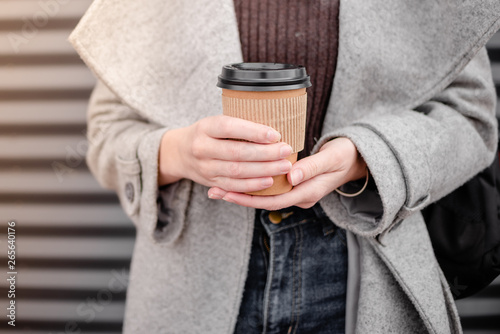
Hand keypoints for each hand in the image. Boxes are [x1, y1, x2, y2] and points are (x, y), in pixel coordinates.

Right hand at [158, 115, 293, 192]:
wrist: (179, 153)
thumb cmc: (207, 133)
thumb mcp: (215, 122)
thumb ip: (238, 124)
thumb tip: (271, 128)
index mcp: (205, 127)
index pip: (229, 127)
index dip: (253, 132)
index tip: (275, 134)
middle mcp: (202, 148)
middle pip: (236, 152)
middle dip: (265, 153)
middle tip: (285, 150)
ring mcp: (205, 168)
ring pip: (236, 171)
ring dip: (263, 170)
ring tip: (283, 165)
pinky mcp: (211, 182)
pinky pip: (234, 186)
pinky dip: (253, 185)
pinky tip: (269, 180)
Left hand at [207, 137, 366, 209]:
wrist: (355, 159)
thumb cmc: (344, 155)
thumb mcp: (331, 159)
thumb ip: (312, 167)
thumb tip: (292, 176)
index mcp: (308, 193)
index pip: (274, 200)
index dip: (249, 197)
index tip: (228, 191)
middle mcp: (300, 197)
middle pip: (264, 201)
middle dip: (239, 197)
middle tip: (214, 191)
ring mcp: (296, 192)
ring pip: (265, 196)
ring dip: (242, 192)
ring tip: (218, 188)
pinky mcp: (293, 185)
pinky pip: (270, 189)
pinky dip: (253, 185)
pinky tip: (237, 180)